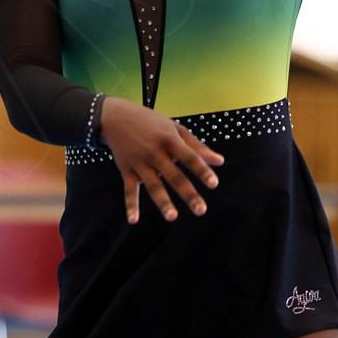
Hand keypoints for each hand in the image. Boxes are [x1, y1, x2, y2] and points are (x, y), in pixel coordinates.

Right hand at [97, 97, 224, 224]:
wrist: (117, 117)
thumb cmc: (151, 122)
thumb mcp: (175, 129)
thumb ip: (197, 146)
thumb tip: (220, 161)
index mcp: (170, 140)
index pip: (190, 157)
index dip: (202, 170)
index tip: (213, 184)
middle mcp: (155, 152)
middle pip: (174, 176)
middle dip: (188, 193)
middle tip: (201, 210)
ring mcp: (140, 162)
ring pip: (153, 185)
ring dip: (163, 202)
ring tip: (172, 217)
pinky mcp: (127, 170)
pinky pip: (129, 190)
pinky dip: (131, 205)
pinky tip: (133, 220)